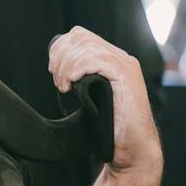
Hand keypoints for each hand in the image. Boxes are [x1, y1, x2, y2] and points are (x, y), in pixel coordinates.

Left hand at [48, 26, 161, 174]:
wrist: (132, 150)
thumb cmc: (109, 128)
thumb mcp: (90, 96)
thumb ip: (80, 77)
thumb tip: (56, 66)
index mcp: (112, 59)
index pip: (80, 35)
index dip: (61, 48)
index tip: (53, 70)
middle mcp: (120, 58)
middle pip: (81, 36)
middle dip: (61, 56)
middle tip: (58, 82)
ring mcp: (125, 66)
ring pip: (87, 47)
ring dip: (67, 66)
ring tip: (64, 88)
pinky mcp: (126, 77)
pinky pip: (97, 60)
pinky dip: (77, 70)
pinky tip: (72, 86)